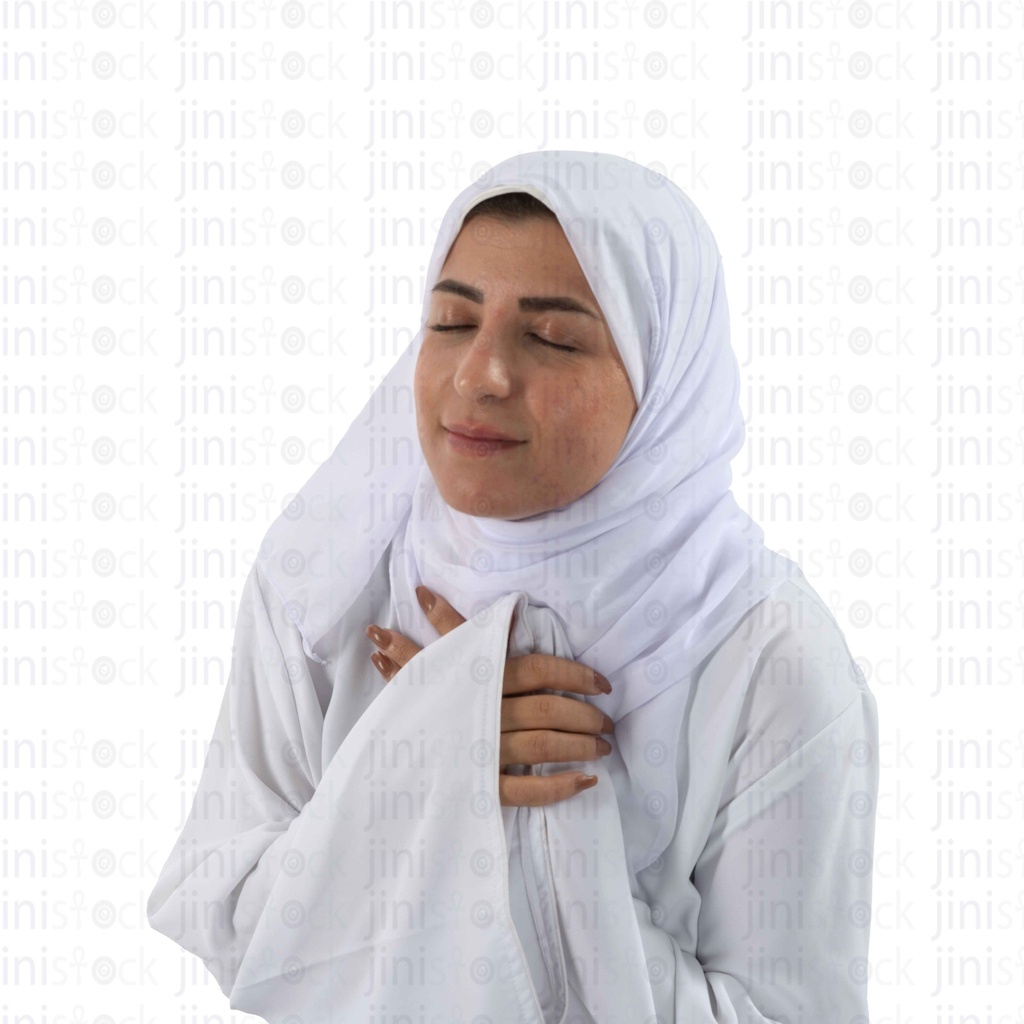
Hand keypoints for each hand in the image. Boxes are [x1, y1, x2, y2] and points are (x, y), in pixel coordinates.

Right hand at [364, 586, 614, 807]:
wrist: (383, 762)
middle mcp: (486, 712)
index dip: (575, 674)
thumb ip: (440, 629)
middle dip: (585, 714)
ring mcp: (483, 752)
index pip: (538, 669)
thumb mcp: (428, 662)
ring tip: (603, 748)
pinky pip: (525, 792)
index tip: (603, 684)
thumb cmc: (415, 706)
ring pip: (543, 746)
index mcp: (480, 678)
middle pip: (548, 708)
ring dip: (580, 746)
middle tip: (608, 720)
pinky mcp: (480, 788)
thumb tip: (425, 592)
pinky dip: (559, 788)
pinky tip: (586, 782)